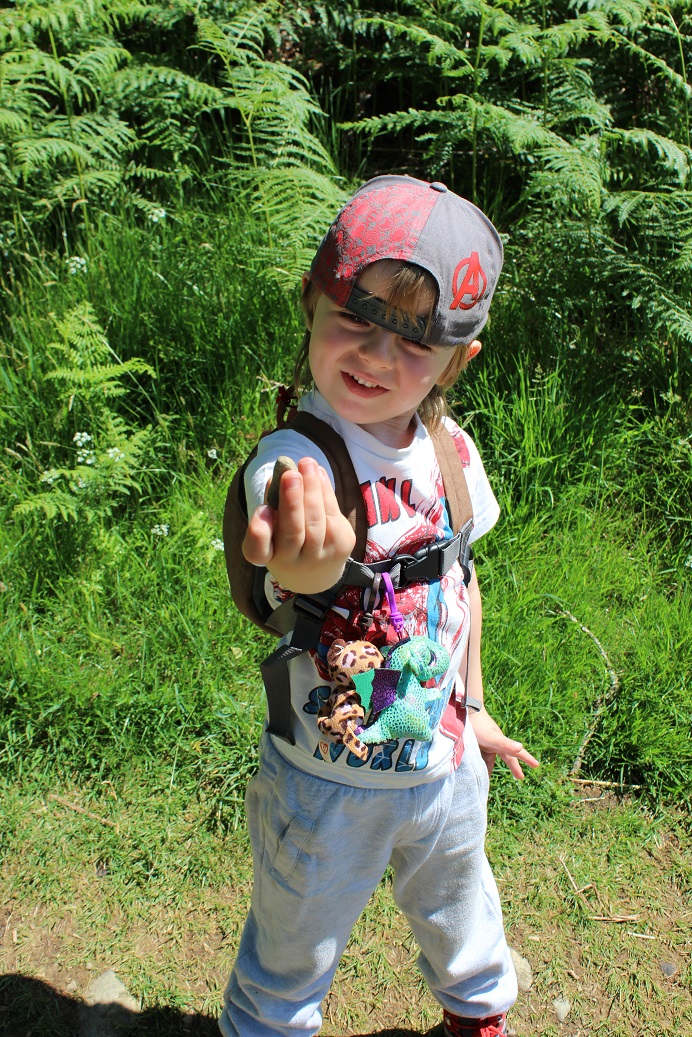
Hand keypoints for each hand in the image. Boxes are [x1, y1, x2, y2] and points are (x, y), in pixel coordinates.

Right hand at [242, 457, 355, 593]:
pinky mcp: (342, 546)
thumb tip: (275, 478)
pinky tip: (318, 473)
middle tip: (291, 474)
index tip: (263, 509)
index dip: (259, 531)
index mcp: (268, 557)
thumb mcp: (271, 531)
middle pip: (292, 532)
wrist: (316, 573)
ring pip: (317, 521)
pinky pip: (333, 514)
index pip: (258, 551)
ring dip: (313, 489)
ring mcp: (320, 556)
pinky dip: (325, 490)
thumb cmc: (285, 543)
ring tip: (307, 464)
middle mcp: (293, 562)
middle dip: (292, 501)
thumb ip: (269, 507)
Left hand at [469, 708, 539, 779]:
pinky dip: (481, 762)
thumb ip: (505, 744)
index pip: (516, 754)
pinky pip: (481, 755)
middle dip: (513, 766)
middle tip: (520, 777)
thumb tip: (520, 747)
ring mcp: (485, 742)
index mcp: (501, 744)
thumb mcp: (492, 738)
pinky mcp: (476, 741)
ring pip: (491, 757)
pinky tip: (476, 766)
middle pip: (506, 757)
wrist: (465, 711)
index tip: (537, 765)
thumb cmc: (479, 726)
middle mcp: (495, 744)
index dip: (527, 759)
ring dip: (491, 767)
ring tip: (488, 776)